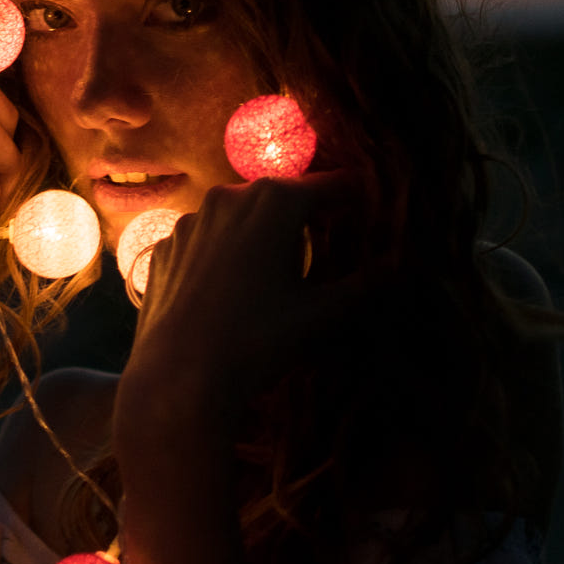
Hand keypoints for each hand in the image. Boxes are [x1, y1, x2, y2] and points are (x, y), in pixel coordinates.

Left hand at [120, 171, 369, 426]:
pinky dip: (224, 254)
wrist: (180, 377)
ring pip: (238, 216)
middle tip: (327, 242)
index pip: (329, 186)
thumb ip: (363, 285)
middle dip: (306, 216)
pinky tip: (231, 291)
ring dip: (261, 233)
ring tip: (276, 272)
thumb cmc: (259, 340)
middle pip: (280, 197)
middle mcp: (228, 196)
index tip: (367, 211)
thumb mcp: (321, 314)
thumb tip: (399, 267)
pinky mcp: (164, 248)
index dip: (353, 199)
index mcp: (274, 201)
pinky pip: (206, 241)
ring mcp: (190, 220)